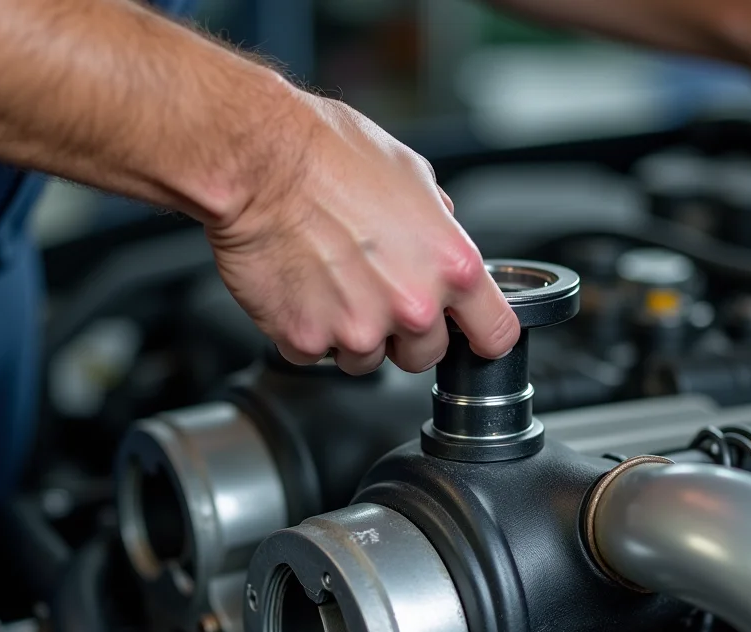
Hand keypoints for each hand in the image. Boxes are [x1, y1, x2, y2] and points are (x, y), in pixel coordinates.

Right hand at [206, 90, 519, 374]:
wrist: (255, 161)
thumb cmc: (326, 153)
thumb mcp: (410, 172)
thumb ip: (437, 221)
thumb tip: (442, 234)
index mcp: (452, 266)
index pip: (495, 335)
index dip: (480, 335)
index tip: (469, 334)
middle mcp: (413, 306)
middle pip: (426, 355)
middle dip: (404, 331)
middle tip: (373, 287)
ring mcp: (359, 329)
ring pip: (368, 359)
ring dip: (352, 331)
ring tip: (330, 277)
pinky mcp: (308, 340)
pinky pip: (316, 353)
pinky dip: (307, 329)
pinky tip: (301, 286)